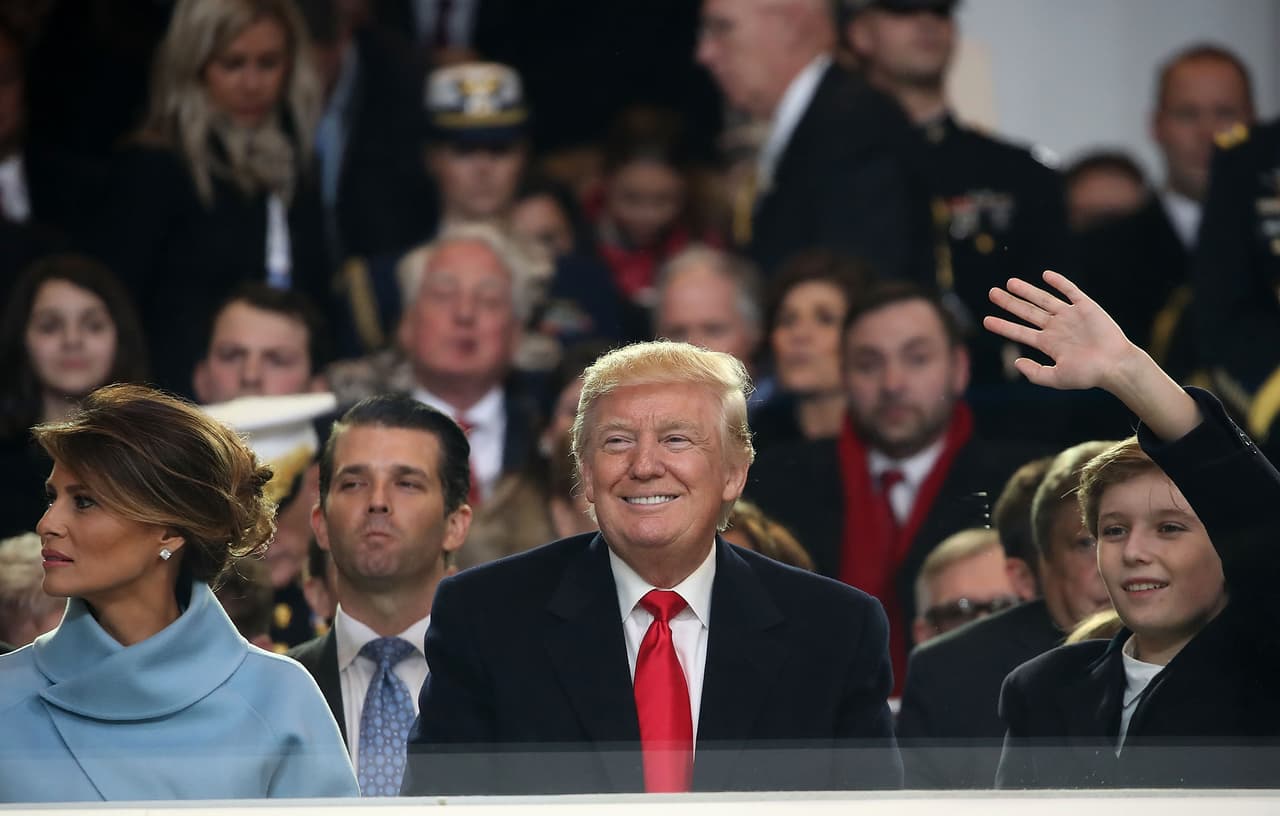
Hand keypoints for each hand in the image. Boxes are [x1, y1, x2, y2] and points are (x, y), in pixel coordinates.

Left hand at [983, 270, 1137, 392]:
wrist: (1116, 365)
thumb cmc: (1089, 375)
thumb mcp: (1057, 379)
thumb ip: (1035, 373)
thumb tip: (1016, 362)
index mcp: (1048, 344)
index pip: (1020, 332)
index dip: (1003, 326)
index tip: (986, 321)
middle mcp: (1056, 328)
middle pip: (1027, 312)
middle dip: (1009, 302)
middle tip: (991, 293)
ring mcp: (1070, 316)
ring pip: (1044, 299)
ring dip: (1027, 290)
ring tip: (1010, 282)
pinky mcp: (1086, 307)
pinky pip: (1070, 291)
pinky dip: (1058, 282)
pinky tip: (1045, 275)